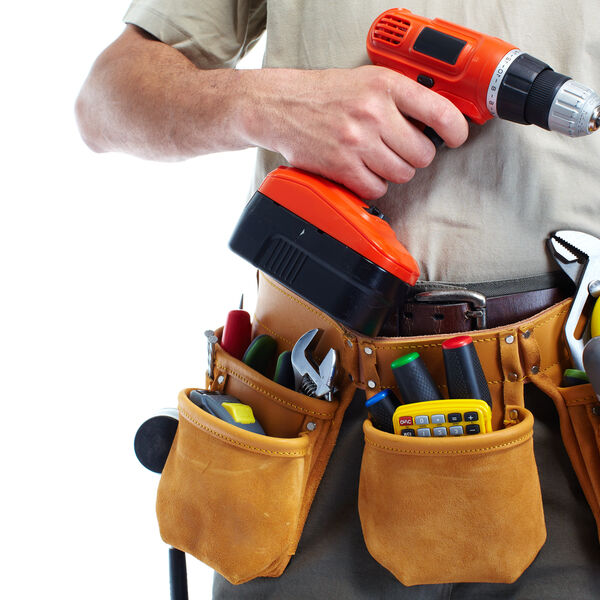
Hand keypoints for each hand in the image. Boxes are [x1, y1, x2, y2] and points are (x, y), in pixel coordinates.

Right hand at [240, 65, 468, 199]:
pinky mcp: (342, 167)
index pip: (440, 112)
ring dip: (394, 171)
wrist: (282, 106)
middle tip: (400, 149)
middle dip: (415, 155)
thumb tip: (437, 121)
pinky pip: (377, 189)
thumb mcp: (368, 80)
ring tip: (377, 158)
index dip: (456, 131)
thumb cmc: (325, 94)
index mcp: (385, 85)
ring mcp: (357, 142)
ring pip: (402, 174)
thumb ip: (402, 97)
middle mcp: (373, 113)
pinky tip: (363, 170)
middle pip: (422, 154)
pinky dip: (373, 184)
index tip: (457, 138)